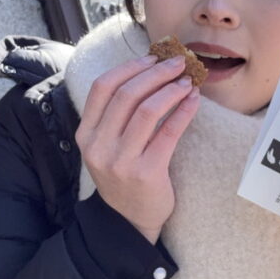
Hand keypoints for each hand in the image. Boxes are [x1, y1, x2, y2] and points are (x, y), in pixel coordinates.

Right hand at [74, 55, 200, 242]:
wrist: (129, 221)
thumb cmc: (123, 175)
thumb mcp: (106, 146)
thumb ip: (116, 116)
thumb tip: (148, 71)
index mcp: (86, 135)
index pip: (102, 87)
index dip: (129, 67)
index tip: (152, 57)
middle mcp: (99, 147)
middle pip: (126, 94)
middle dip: (156, 72)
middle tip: (178, 62)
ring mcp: (121, 161)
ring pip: (148, 110)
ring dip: (171, 89)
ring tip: (188, 80)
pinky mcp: (146, 173)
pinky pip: (168, 132)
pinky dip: (184, 111)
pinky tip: (194, 101)